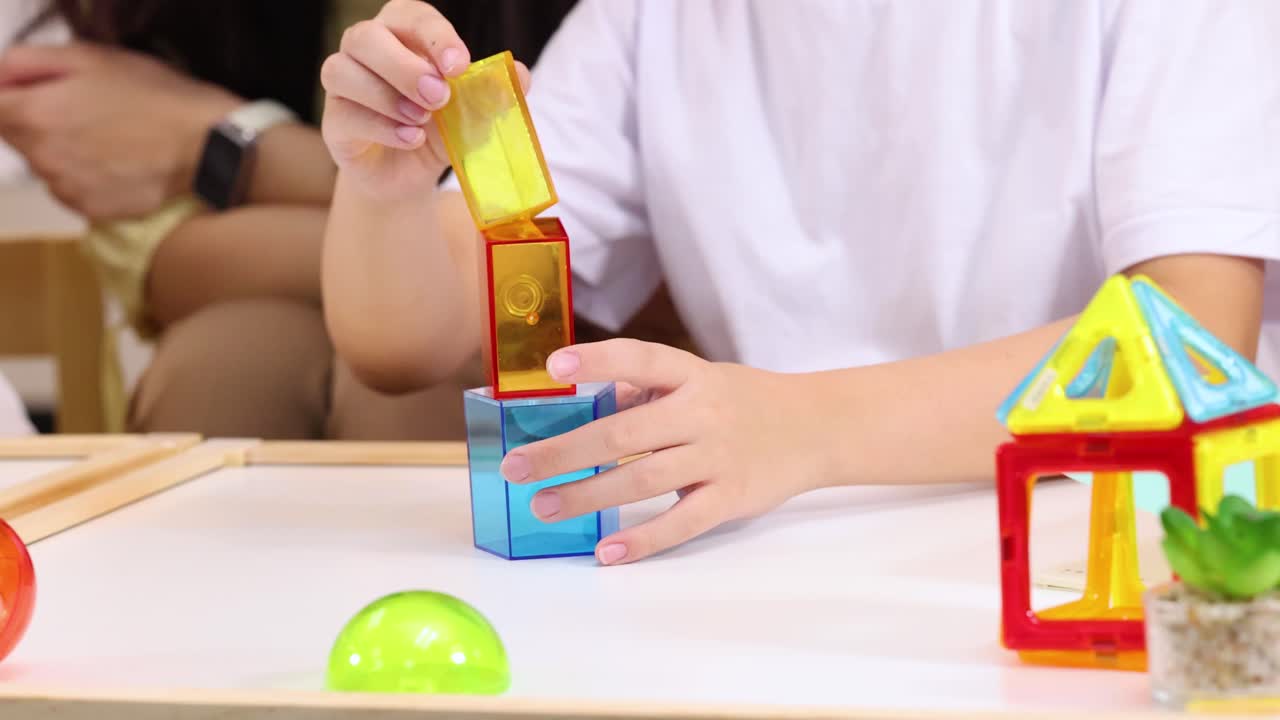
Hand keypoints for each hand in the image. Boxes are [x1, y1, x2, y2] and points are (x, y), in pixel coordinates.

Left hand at [0, 42, 240, 219]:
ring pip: (46, 165)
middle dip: (39, 121)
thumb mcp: (93, 57)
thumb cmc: (154, 95)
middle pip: (16, 137)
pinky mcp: (91, 211)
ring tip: (109, 140)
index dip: (10, 97)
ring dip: (64, 151)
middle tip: (86, 112)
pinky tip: (119, 164)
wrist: (207, 145)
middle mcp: (41, 157)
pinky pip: (72, 190)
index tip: (38, 93)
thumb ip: (30, 63)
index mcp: (34, 114)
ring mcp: (66, 189)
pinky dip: (87, 177)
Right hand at [319, 0, 530, 199]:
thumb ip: (493, 95)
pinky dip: (380, 127)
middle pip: (366, 36)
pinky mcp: (334, 122)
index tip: (459, 65)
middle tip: (439, 97)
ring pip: (342, 71)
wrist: (408, 177)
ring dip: (387, 97)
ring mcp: (343, 85)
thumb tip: (520, 74)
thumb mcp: (471, 115)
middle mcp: (365, 50)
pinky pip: (344, 114)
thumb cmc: (437, 131)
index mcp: (401, 34)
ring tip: (422, 122)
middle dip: (404, 66)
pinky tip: (410, 139)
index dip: (435, 36)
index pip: (411, 16)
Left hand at [497, 339, 830, 564]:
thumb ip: (643, 389)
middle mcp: (702, 412)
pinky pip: (681, 523)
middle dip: (563, 451)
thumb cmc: (740, 400)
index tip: (551, 366)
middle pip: (624, 433)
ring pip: (642, 480)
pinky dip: (642, 539)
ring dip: (588, 496)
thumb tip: (582, 405)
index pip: (640, 359)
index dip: (597, 361)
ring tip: (544, 507)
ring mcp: (718, 457)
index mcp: (690, 374)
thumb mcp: (698, 378)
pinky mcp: (731, 497)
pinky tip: (606, 550)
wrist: (815, 426)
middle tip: (516, 467)